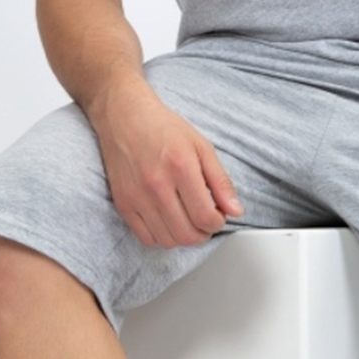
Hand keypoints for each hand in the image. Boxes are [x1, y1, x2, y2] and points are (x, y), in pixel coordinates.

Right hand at [93, 80, 243, 248]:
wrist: (125, 118)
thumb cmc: (163, 129)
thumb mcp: (202, 146)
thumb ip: (220, 181)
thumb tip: (235, 210)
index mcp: (181, 168)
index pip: (206, 217)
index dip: (217, 222)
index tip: (217, 215)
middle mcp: (157, 185)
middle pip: (187, 235)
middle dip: (203, 234)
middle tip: (205, 221)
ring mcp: (137, 197)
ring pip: (167, 240)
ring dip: (183, 237)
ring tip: (187, 221)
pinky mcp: (123, 203)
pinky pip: (145, 238)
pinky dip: (161, 238)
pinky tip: (168, 223)